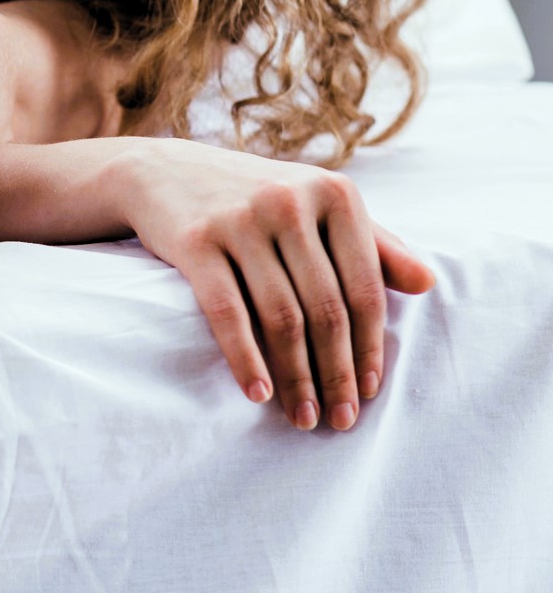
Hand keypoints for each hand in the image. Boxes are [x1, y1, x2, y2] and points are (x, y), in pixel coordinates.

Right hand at [119, 139, 433, 431]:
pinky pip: (227, 313)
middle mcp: (290, 202)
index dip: (370, 348)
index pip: (363, 288)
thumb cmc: (256, 198)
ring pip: (281, 317)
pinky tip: (257, 394)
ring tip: (302, 417)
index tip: (369, 392)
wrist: (164, 172)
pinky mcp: (196, 241)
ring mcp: (240, 220)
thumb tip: (427, 284)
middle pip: (325, 309)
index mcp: (334, 193)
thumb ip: (374, 244)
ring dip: (296, 378)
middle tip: (339, 420)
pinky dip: (245, 359)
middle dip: (336, 374)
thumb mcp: (318, 207)